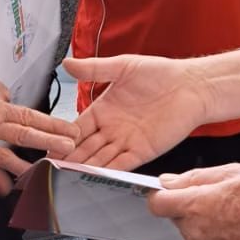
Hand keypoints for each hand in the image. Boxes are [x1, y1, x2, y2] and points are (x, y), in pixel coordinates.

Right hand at [0, 69, 73, 173]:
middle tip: (72, 130)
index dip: (6, 102)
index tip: (8, 107)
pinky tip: (35, 173)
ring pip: (25, 135)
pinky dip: (19, 167)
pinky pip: (3, 159)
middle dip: (53, 123)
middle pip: (28, 114)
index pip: (3, 93)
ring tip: (67, 149)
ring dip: (49, 142)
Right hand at [64, 52, 206, 169]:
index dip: (63, 136)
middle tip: (52, 166)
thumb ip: (94, 68)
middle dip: (69, 157)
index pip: (77, 127)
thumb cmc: (161, 73)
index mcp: (104, 109)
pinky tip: (93, 176)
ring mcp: (127, 142)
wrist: (192, 86)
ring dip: (84, 167)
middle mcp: (112, 128)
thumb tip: (66, 63)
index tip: (48, 145)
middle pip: (85, 147)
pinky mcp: (143, 151)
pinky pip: (122, 164)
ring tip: (66, 175)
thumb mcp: (123, 66)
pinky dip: (108, 171)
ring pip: (100, 158)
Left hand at [147, 165, 239, 239]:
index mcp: (196, 205)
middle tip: (216, 201)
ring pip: (192, 235)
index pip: (157, 203)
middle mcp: (197, 231)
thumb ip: (193, 178)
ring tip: (232, 216)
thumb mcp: (231, 172)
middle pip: (177, 219)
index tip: (167, 193)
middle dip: (189, 209)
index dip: (161, 196)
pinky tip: (237, 231)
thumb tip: (168, 181)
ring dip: (202, 225)